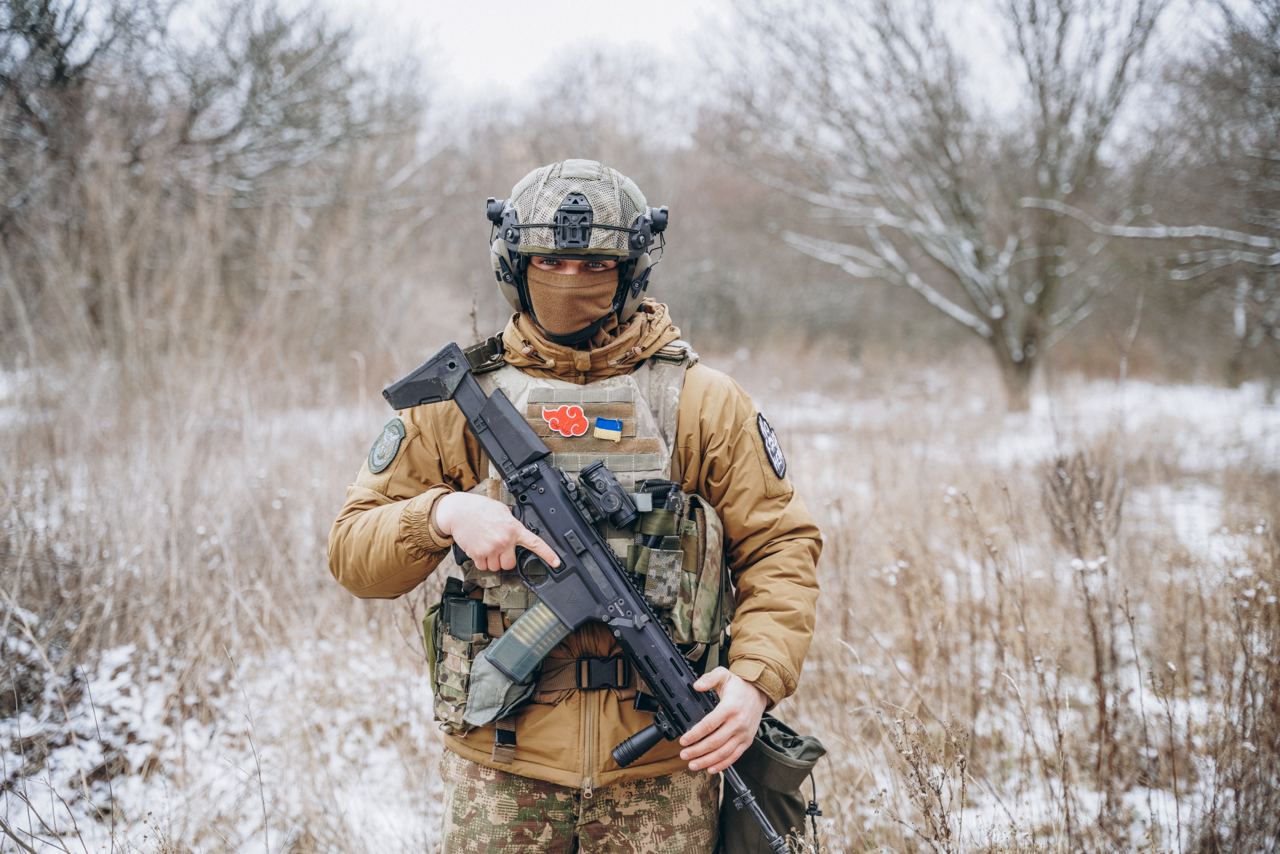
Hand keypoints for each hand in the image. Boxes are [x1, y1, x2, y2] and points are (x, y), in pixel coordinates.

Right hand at [432, 492, 559, 571]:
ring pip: (496, 567)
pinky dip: (480, 560)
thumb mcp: (502, 512)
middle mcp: (504, 540)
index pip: (535, 543)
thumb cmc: (479, 509)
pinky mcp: (478, 554)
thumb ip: (512, 525)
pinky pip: (483, 566)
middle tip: (498, 548)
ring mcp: (491, 549)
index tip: (557, 562)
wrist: (458, 511)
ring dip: (491, 560)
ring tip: (486, 545)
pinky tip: (478, 547)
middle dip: (504, 559)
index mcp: (513, 529)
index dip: (548, 554)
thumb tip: (517, 533)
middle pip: (510, 564)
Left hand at [678, 667, 767, 774]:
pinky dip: (722, 765)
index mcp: (730, 708)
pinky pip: (734, 756)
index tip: (683, 740)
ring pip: (723, 753)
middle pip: (714, 742)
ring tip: (693, 764)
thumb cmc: (739, 686)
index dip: (694, 735)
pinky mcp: (747, 741)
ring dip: (707, 761)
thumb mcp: (723, 675)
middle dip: (697, 751)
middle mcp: (738, 723)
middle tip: (684, 754)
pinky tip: (710, 768)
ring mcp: (743, 734)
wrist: (759, 692)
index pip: (709, 725)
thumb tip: (696, 686)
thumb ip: (709, 678)